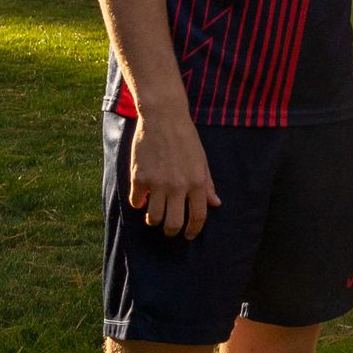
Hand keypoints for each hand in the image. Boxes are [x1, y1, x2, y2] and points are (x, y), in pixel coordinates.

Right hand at [127, 108, 221, 239]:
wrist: (163, 117)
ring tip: (154, 214)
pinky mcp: (139, 177)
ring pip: (153, 218)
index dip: (193, 230)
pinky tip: (142, 197)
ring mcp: (157, 183)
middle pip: (173, 224)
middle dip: (171, 231)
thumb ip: (208, 184)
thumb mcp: (202, 160)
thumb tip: (215, 204)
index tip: (189, 235)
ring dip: (153, 220)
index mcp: (197, 182)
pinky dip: (139, 202)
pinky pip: (137, 202)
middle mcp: (178, 186)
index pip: (197, 216)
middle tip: (169, 228)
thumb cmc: (185, 137)